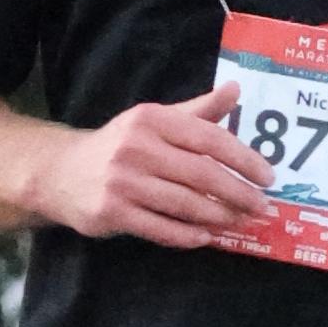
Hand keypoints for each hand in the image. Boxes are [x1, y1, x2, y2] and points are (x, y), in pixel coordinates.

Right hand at [44, 87, 279, 250]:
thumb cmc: (119, 146)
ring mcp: (121, 181)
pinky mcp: (110, 211)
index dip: (243, 159)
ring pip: (184, 203)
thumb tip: (235, 88)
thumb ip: (196, 111)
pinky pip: (159, 228)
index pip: (209, 138)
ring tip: (240, 223)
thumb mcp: (154, 120)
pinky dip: (186, 236)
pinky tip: (206, 238)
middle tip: (262, 207)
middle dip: (238, 193)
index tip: (268, 177)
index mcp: (152, 119)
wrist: (59, 172)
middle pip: (201, 173)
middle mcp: (136, 147)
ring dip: (218, 217)